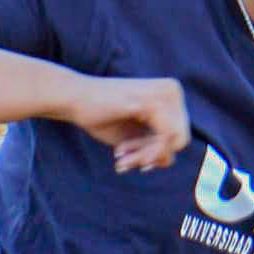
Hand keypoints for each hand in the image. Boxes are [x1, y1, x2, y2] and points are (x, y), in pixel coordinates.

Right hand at [65, 72, 188, 169]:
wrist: (74, 98)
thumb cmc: (99, 115)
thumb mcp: (132, 135)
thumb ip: (152, 147)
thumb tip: (168, 161)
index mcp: (170, 94)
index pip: (179, 133)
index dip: (156, 153)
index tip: (132, 159)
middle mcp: (173, 90)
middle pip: (180, 139)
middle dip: (151, 156)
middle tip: (123, 163)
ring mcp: (165, 94)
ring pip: (173, 142)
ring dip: (145, 157)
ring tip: (120, 161)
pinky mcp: (152, 103)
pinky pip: (162, 140)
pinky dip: (143, 152)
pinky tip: (119, 151)